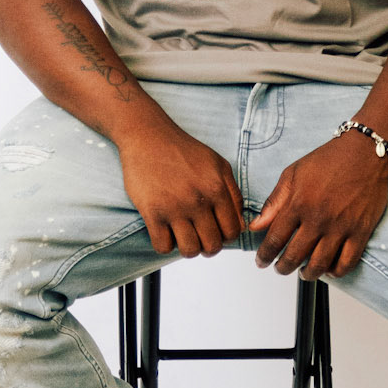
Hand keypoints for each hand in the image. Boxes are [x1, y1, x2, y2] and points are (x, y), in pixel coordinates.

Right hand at [118, 118, 244, 258]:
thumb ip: (233, 193)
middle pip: (212, 246)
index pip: (232, 231)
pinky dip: (165, 244)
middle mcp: (198, 200)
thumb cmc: (183, 150)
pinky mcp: (152, 212)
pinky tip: (165, 232)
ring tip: (183, 236)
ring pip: (189, 251)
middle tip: (199, 237)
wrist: (148, 136)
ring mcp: (174, 208)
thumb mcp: (218, 165)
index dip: (225, 237)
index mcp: (217, 189)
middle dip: (208, 247)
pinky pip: (163, 246)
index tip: (216, 232)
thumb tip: (240, 224)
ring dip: (188, 248)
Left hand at [249, 134, 387, 277]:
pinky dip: (336, 272)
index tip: (262, 261)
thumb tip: (256, 226)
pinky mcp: (360, 232)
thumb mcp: (293, 174)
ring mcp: (340, 227)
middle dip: (283, 268)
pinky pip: (347, 262)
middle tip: (280, 269)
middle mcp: (318, 219)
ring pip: (319, 264)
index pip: (275, 239)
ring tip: (303, 273)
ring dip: (307, 274)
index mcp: (298, 204)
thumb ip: (274, 202)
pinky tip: (329, 269)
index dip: (265, 255)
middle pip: (294, 256)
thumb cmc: (329, 160)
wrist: (365, 152)